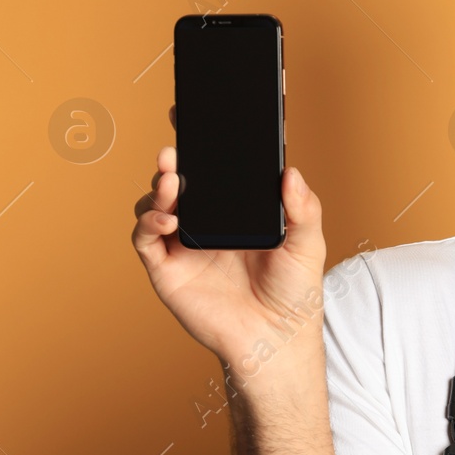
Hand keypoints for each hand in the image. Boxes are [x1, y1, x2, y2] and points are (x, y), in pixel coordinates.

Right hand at [130, 105, 326, 363]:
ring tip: (173, 180)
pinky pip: (146, 237)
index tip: (194, 115)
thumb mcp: (308, 245)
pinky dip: (149, 220)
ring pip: (158, 201)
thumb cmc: (294, 293)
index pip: (215, 168)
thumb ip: (303, 208)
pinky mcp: (166, 267)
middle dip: (174, 159)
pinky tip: (167, 216)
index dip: (203, 143)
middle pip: (181, 179)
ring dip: (160, 186)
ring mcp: (183, 242)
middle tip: (177, 146)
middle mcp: (206, 220)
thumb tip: (291, 171)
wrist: (275, 339)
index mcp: (237, 209)